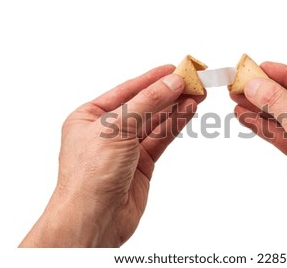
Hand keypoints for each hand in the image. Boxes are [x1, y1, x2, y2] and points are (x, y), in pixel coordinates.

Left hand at [20, 65, 203, 246]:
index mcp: (88, 117)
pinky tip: (189, 111)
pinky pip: (161, 138)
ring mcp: (126, 149)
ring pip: (156, 122)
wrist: (94, 218)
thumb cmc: (91, 174)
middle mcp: (107, 132)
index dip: (151, 78)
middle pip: (144, 105)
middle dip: (168, 92)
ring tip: (198, 92)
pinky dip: (175, 124)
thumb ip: (147, 102)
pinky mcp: (142, 164)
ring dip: (176, 107)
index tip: (173, 68)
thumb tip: (172, 82)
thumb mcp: (117, 128)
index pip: (126, 91)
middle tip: (192, 80)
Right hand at [231, 62, 286, 246]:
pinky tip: (246, 117)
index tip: (259, 67)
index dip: (283, 73)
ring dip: (262, 109)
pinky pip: (285, 135)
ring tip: (237, 98)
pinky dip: (266, 127)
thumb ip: (279, 102)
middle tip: (242, 82)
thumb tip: (255, 84)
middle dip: (268, 92)